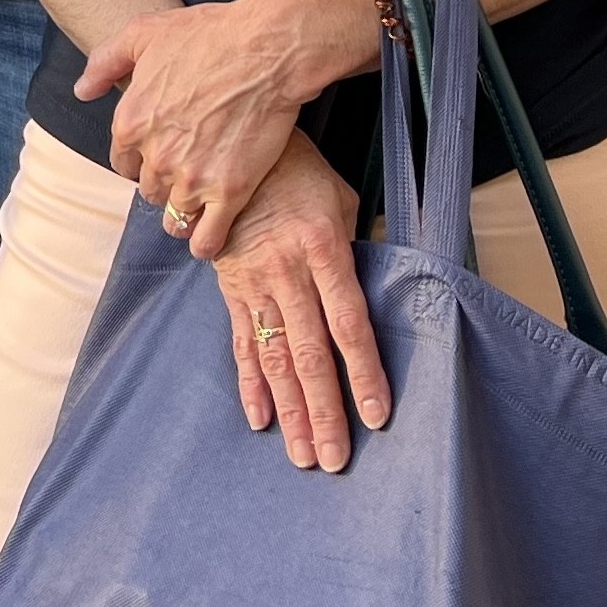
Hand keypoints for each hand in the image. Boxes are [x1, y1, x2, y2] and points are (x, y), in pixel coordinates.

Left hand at [80, 0, 369, 259]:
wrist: (267, 49)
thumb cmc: (209, 35)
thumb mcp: (144, 33)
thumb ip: (105, 63)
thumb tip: (81, 92)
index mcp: (131, 123)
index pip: (123, 163)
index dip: (141, 159)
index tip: (160, 154)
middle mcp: (156, 157)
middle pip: (149, 190)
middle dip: (165, 182)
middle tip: (188, 169)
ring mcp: (192, 179)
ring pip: (174, 217)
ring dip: (183, 213)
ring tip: (201, 202)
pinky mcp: (229, 192)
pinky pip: (207, 238)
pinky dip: (206, 242)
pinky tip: (212, 234)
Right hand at [214, 135, 388, 471]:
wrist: (231, 147)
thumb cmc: (298, 169)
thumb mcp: (339, 197)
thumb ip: (355, 246)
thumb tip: (376, 288)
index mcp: (323, 250)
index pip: (348, 323)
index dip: (363, 372)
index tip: (376, 415)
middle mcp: (288, 273)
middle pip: (310, 354)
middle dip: (324, 412)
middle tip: (334, 459)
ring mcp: (255, 285)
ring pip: (275, 358)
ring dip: (290, 411)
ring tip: (302, 456)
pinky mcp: (230, 289)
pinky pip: (242, 342)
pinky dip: (250, 384)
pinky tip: (259, 420)